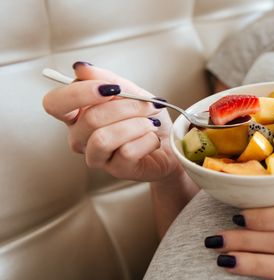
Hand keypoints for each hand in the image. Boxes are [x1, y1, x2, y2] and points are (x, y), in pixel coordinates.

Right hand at [42, 62, 180, 181]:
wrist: (171, 142)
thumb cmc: (146, 117)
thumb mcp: (131, 91)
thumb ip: (107, 79)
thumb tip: (81, 68)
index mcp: (77, 114)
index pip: (55, 103)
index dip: (78, 94)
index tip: (110, 88)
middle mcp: (80, 137)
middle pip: (90, 118)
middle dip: (127, 106)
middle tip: (149, 104)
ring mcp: (96, 156)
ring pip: (104, 138)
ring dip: (136, 125)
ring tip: (152, 122)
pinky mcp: (117, 170)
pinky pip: (126, 152)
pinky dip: (147, 140)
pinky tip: (153, 138)